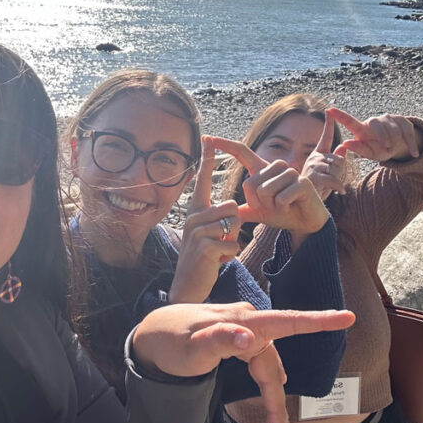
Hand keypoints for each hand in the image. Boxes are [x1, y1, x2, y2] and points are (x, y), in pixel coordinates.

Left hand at [132, 302, 355, 422]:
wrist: (150, 338)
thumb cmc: (171, 342)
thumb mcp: (193, 347)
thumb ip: (222, 340)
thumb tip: (250, 338)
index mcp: (244, 321)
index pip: (287, 321)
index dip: (319, 321)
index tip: (347, 317)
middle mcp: (249, 323)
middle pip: (273, 364)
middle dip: (278, 399)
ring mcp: (244, 331)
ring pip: (267, 368)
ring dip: (272, 396)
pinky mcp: (238, 340)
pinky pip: (259, 364)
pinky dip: (265, 382)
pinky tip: (271, 394)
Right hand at [169, 136, 241, 304]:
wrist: (188, 285)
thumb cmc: (203, 258)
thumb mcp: (208, 234)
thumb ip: (218, 219)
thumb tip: (234, 208)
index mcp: (195, 210)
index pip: (203, 179)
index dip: (207, 159)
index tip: (209, 138)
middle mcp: (194, 216)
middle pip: (232, 205)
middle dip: (234, 226)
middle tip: (220, 242)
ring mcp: (197, 231)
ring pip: (234, 223)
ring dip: (232, 240)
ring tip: (218, 250)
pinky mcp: (205, 246)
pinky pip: (232, 243)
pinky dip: (230, 254)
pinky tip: (217, 261)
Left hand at [210, 136, 330, 235]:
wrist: (306, 223)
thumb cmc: (283, 213)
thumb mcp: (259, 212)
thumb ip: (243, 209)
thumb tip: (226, 212)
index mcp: (263, 170)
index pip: (242, 152)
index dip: (226, 145)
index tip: (208, 138)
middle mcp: (276, 166)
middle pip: (250, 183)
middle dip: (258, 202)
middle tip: (273, 205)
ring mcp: (290, 172)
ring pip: (264, 191)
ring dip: (271, 206)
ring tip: (283, 205)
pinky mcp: (302, 182)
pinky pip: (280, 198)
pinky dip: (283, 208)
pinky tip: (292, 207)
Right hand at [300, 109, 346, 200]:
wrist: (304, 204)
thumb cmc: (317, 189)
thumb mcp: (328, 173)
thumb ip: (336, 161)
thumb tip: (344, 147)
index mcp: (317, 155)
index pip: (324, 137)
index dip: (328, 124)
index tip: (329, 111)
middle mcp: (314, 158)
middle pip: (339, 159)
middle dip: (341, 171)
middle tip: (333, 182)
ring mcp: (313, 166)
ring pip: (337, 168)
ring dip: (338, 179)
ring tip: (329, 187)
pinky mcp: (314, 177)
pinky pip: (333, 178)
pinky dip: (339, 186)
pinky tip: (341, 191)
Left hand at [329, 109, 422, 161]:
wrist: (399, 147)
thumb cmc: (379, 150)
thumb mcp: (370, 154)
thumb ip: (359, 149)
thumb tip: (345, 143)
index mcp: (363, 130)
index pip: (350, 122)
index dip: (340, 116)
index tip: (329, 110)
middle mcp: (374, 121)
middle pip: (376, 124)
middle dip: (383, 137)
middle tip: (387, 148)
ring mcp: (388, 118)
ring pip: (393, 130)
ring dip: (395, 142)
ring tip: (393, 148)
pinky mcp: (403, 120)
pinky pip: (408, 132)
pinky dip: (410, 145)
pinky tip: (413, 153)